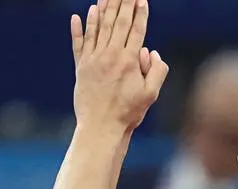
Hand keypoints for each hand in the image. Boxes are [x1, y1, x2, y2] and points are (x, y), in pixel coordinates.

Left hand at [70, 0, 167, 132]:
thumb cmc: (128, 113)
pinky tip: (81, 14)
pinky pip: (80, 42)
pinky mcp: (81, 67)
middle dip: (123, 2)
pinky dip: (80, 28)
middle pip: (118, 22)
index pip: (137, 29)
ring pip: (99, 27)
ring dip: (103, 8)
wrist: (101, 127)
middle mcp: (110, 55)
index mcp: (129, 60)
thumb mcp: (151, 94)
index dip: (140, 12)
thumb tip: (151, 51)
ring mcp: (94, 59)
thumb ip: (157, 70)